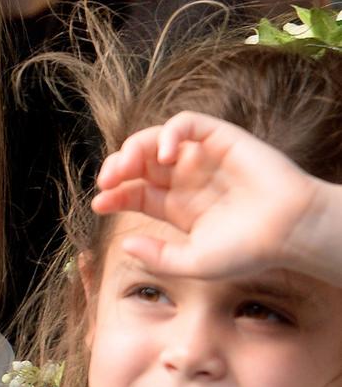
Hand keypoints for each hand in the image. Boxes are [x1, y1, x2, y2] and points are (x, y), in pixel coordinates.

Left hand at [92, 111, 328, 281]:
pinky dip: (170, 132)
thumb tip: (124, 242)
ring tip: (127, 165)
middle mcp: (185, 178)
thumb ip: (159, 257)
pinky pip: (186, 124)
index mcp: (177, 206)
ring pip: (155, 139)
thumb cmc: (248, 250)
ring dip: (135, 147)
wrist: (289, 231)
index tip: (98, 203)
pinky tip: (165, 155)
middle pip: (139, 163)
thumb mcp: (195, 262)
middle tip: (108, 179)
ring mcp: (200, 156)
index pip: (136, 192)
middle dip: (118, 167)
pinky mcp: (219, 137)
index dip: (114, 194)